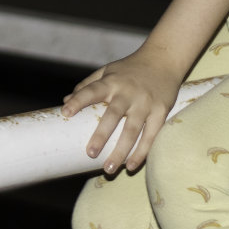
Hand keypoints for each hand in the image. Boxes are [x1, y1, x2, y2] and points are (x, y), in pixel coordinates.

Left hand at [61, 47, 183, 172]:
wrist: (164, 59)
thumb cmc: (130, 68)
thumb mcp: (107, 71)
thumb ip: (87, 85)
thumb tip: (65, 101)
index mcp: (111, 82)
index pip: (91, 90)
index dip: (78, 101)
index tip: (65, 113)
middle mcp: (128, 92)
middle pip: (113, 115)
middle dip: (101, 135)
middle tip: (90, 153)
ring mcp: (145, 102)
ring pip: (133, 130)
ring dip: (121, 151)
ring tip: (109, 169)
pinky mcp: (161, 111)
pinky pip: (151, 134)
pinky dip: (142, 152)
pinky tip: (131, 166)